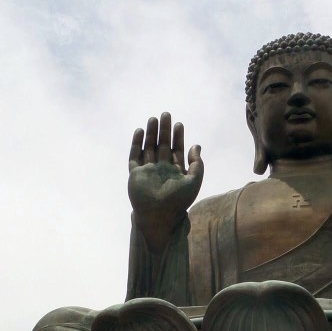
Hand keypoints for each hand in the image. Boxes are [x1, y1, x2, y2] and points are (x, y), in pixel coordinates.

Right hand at [128, 112, 202, 247]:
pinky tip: (140, 131)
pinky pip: (134, 156)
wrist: (158, 215)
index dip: (178, 137)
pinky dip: (136, 144)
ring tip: (154, 118)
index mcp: (175, 172)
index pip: (176, 150)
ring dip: (151, 133)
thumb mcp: (194, 181)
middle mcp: (161, 169)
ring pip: (148, 147)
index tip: (179, 124)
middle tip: (166, 115)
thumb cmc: (178, 201)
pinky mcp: (135, 174)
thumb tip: (197, 145)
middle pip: (162, 145)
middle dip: (164, 130)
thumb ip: (197, 164)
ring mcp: (147, 171)